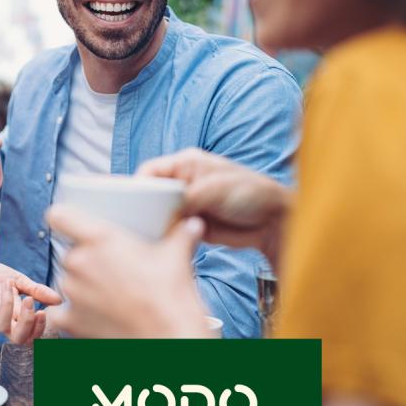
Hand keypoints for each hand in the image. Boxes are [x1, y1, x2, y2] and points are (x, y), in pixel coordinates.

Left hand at [0, 260, 61, 344]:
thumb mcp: (19, 281)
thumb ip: (37, 290)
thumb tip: (59, 300)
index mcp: (16, 317)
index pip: (31, 335)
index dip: (39, 329)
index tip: (44, 311)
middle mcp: (1, 321)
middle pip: (18, 339)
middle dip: (28, 323)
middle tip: (29, 301)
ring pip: (0, 326)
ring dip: (8, 304)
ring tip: (8, 283)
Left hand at [43, 206, 213, 337]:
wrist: (169, 339)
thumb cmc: (172, 298)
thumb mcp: (178, 259)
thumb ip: (181, 236)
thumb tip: (192, 224)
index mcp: (100, 240)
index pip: (59, 216)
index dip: (63, 219)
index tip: (70, 225)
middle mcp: (79, 262)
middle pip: (70, 253)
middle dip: (86, 260)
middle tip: (111, 270)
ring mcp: (71, 292)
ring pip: (67, 281)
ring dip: (81, 286)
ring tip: (110, 295)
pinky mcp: (69, 320)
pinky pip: (59, 312)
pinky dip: (72, 313)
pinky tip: (92, 315)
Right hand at [136, 148, 290, 258]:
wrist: (273, 221)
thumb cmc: (250, 193)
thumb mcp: (215, 189)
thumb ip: (185, 198)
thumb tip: (162, 212)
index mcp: (186, 164)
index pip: (150, 170)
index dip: (138, 184)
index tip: (132, 201)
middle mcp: (181, 182)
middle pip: (150, 192)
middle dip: (144, 206)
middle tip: (141, 220)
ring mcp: (185, 204)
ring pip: (157, 212)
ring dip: (155, 222)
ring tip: (152, 232)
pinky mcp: (189, 223)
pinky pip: (169, 229)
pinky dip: (166, 235)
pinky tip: (165, 240)